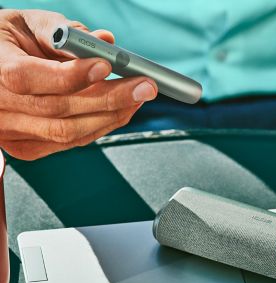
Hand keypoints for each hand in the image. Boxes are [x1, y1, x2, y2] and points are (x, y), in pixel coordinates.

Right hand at [0, 9, 156, 159]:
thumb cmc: (4, 44)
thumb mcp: (24, 24)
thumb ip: (61, 31)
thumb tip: (105, 41)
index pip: (30, 78)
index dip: (72, 75)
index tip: (106, 65)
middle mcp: (0, 109)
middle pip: (61, 111)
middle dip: (110, 99)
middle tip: (144, 87)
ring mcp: (13, 134)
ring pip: (70, 132)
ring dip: (111, 116)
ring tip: (137, 98)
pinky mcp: (28, 148)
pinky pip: (71, 141)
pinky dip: (99, 127)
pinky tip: (119, 111)